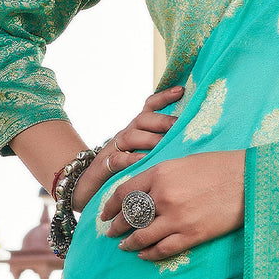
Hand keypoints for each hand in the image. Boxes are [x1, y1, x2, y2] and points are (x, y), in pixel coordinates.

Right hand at [72, 86, 182, 210]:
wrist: (88, 188)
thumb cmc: (124, 171)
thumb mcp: (144, 153)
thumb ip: (161, 143)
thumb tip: (190, 138)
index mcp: (137, 128)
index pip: (150, 106)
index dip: (164, 97)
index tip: (181, 90)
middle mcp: (126, 134)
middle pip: (144, 119)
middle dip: (163, 120)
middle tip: (179, 125)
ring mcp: (113, 148)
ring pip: (131, 136)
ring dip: (150, 138)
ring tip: (164, 143)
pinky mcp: (103, 165)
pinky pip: (118, 159)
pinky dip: (131, 158)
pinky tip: (142, 159)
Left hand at [99, 149, 244, 260]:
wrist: (248, 179)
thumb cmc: (219, 166)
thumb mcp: (183, 162)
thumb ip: (161, 176)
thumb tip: (144, 191)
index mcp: (159, 173)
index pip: (124, 192)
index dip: (111, 205)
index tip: (105, 213)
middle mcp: (163, 196)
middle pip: (129, 216)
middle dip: (116, 226)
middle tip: (111, 232)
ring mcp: (176, 217)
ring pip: (141, 236)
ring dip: (129, 243)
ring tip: (124, 246)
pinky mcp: (191, 235)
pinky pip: (162, 249)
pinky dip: (149, 254)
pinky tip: (144, 254)